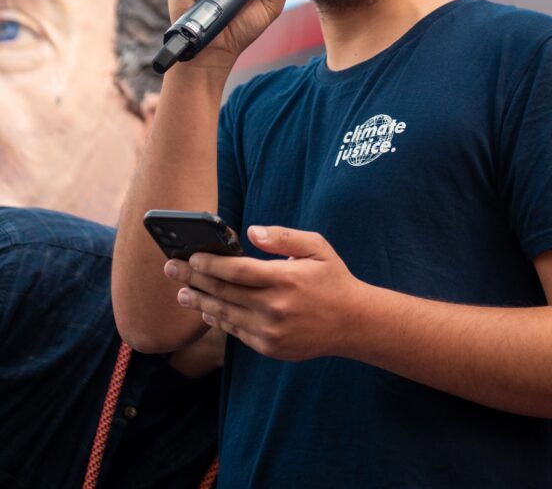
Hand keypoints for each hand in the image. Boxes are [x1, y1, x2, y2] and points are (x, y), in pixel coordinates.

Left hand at [164, 226, 362, 361]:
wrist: (352, 323)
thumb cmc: (333, 279)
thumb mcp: (317, 247)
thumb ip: (284, 237)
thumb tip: (252, 232)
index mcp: (284, 278)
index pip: (237, 271)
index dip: (210, 263)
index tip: (191, 256)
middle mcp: (274, 306)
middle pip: (224, 292)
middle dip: (194, 279)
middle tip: (172, 269)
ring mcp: (271, 330)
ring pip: (225, 314)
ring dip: (199, 302)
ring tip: (181, 293)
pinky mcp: (270, 346)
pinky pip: (237, 332)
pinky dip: (218, 321)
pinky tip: (206, 310)